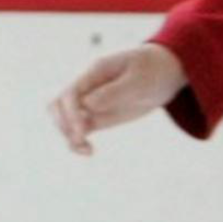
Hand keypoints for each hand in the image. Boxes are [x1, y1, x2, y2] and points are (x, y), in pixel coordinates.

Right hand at [48, 41, 188, 155]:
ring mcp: (91, 102)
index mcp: (95, 72)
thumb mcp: (140, 79)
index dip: (71, 113)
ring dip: (68, 136)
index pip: (70, 93)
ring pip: (63, 120)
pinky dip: (78, 142)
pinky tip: (90, 151)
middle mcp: (87, 87)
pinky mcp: (97, 116)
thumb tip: (87, 104)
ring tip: (86, 150)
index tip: (83, 130)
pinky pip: (78, 130)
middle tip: (82, 138)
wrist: (165, 72)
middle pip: (57, 105)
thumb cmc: (153, 70)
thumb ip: (115, 91)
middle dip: (64, 124)